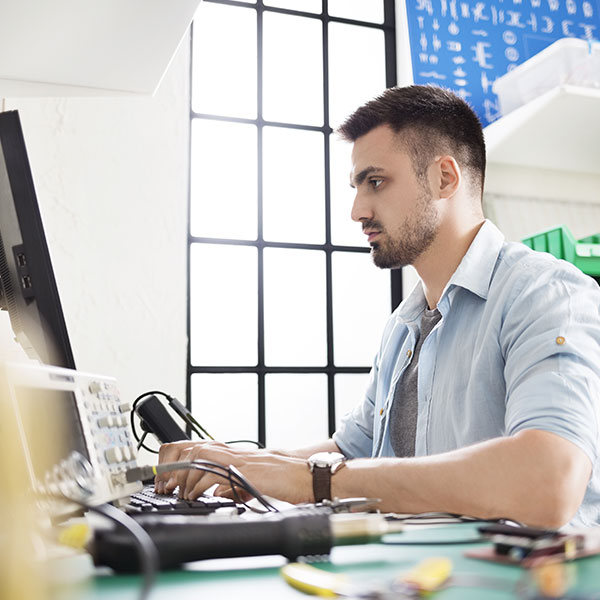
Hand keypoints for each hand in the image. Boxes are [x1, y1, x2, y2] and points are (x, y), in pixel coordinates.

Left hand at [154, 440, 312, 503]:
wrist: (305, 476)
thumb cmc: (282, 479)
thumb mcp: (249, 482)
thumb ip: (231, 484)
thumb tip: (215, 491)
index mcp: (232, 454)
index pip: (196, 446)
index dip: (176, 459)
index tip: (166, 477)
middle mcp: (232, 452)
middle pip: (192, 447)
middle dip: (173, 466)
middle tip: (166, 486)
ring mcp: (238, 459)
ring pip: (199, 456)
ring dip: (184, 476)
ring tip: (181, 493)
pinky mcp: (245, 470)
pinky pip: (215, 472)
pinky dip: (201, 484)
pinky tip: (198, 496)